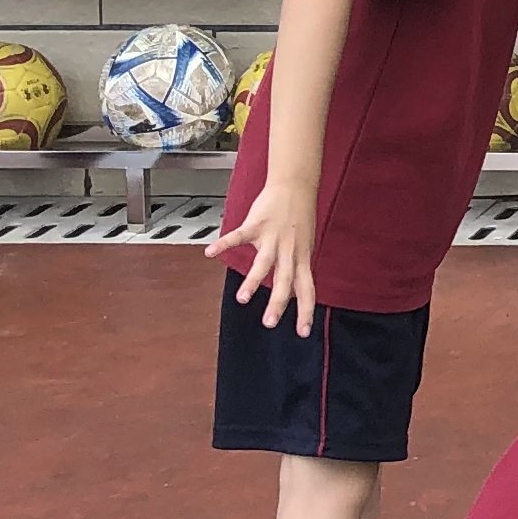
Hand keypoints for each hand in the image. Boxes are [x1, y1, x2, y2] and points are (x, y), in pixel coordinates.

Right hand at [209, 182, 319, 337]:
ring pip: (264, 263)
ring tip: (242, 299)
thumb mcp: (304, 245)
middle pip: (285, 282)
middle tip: (269, 323)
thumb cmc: (300, 216)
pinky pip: (239, 236)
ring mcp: (273, 238)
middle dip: (278, 304)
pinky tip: (210, 252)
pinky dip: (224, 244)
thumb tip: (294, 292)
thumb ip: (296, 268)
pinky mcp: (257, 224)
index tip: (303, 333)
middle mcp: (289, 251)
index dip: (305, 311)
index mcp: (301, 258)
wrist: (295, 185)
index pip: (307, 290)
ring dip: (253, 282)